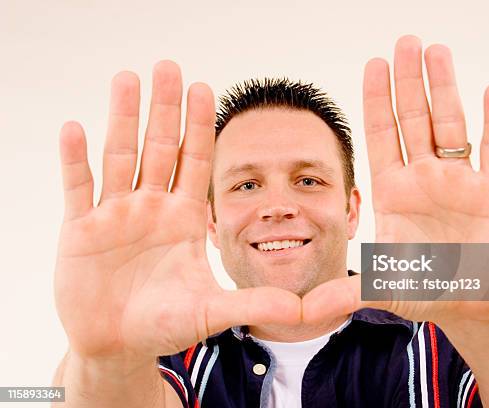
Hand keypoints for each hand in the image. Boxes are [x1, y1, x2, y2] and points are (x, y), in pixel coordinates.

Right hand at [55, 61, 300, 363]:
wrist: (118, 344)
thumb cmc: (164, 324)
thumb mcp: (209, 311)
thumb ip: (250, 304)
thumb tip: (298, 309)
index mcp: (184, 218)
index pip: (194, 162)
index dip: (199, 127)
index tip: (205, 88)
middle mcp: (151, 207)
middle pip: (158, 148)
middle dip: (163, 109)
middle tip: (169, 65)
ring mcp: (115, 215)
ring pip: (118, 156)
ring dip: (121, 118)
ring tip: (127, 78)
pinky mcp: (80, 230)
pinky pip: (77, 187)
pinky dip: (74, 160)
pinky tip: (74, 128)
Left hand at [303, 36, 488, 327]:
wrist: (470, 306)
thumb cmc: (426, 292)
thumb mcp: (382, 289)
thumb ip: (344, 295)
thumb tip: (300, 313)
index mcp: (394, 192)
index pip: (382, 136)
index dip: (377, 100)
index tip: (373, 64)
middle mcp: (425, 179)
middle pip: (414, 120)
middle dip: (409, 82)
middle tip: (405, 42)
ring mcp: (460, 181)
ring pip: (452, 124)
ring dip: (446, 89)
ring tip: (439, 52)